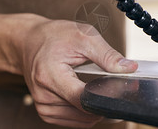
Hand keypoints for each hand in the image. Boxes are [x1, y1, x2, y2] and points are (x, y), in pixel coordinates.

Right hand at [15, 16, 137, 127]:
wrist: (29, 41)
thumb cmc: (54, 36)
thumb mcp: (83, 36)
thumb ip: (107, 55)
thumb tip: (129, 68)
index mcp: (50, 75)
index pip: (82, 99)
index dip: (104, 97)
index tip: (119, 91)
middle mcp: (44, 95)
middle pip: (84, 111)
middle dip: (101, 100)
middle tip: (106, 82)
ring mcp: (43, 106)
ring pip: (81, 120)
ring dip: (92, 107)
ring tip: (91, 85)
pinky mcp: (45, 112)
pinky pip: (73, 120)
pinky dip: (83, 110)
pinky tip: (84, 94)